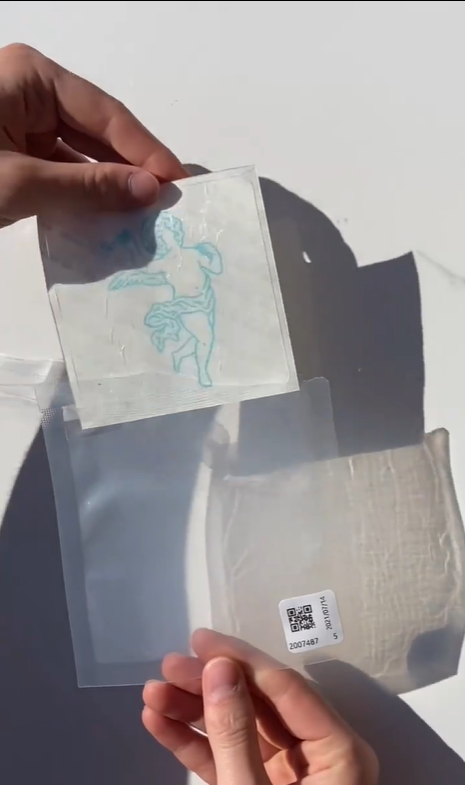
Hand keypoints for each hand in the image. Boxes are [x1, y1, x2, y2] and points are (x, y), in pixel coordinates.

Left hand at [0, 43, 186, 226]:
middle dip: (134, 169)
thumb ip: (85, 186)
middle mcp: (32, 94)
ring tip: (147, 215)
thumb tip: (148, 190)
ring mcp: (22, 125)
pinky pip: (62, 173)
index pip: (107, 115)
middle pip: (98, 133)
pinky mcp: (16, 156)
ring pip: (82, 155)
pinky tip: (110, 217)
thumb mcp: (19, 181)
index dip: (147, 153)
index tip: (179, 185)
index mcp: (34, 78)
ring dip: (112, 186)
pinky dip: (85, 196)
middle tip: (171, 203)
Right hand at [143, 630, 377, 784]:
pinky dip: (195, 743)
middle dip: (209, 685)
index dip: (238, 658)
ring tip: (153, 695)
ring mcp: (292, 776)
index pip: (284, 686)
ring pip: (240, 727)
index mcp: (339, 751)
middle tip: (166, 666)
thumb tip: (220, 668)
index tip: (197, 640)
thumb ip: (236, 733)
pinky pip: (230, 757)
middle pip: (259, 702)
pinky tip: (161, 725)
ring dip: (195, 712)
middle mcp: (320, 755)